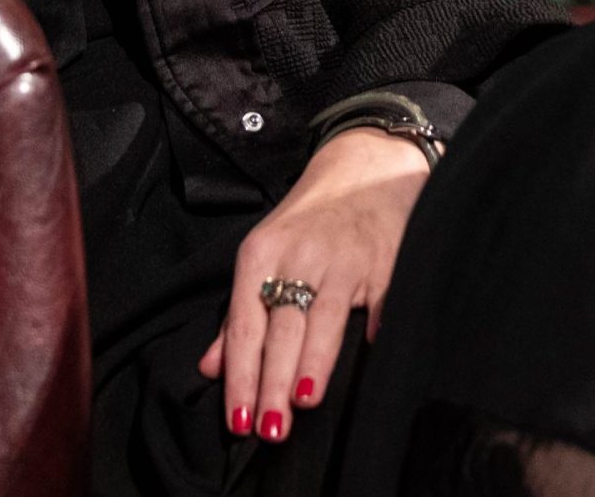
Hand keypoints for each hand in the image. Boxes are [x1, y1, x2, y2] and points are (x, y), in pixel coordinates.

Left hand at [197, 126, 429, 442]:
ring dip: (313, 365)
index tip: (238, 420)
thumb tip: (208, 367)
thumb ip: (238, 315)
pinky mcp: (386, 261)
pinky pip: (381, 301)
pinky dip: (378, 328)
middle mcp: (300, 256)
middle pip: (281, 330)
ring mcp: (345, 259)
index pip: (244, 327)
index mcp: (260, 255)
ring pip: (324, 320)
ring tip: (303, 404)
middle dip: (272, 384)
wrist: (364, 163)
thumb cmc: (309, 220)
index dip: (241, 376)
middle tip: (268, 431)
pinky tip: (372, 358)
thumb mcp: (263, 254)